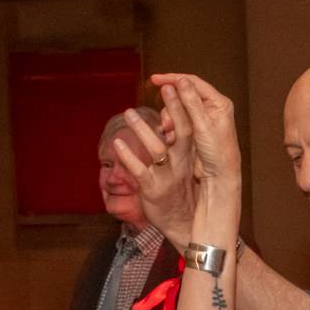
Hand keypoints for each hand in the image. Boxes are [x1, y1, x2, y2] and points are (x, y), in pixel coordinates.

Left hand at [116, 76, 240, 240]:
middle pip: (183, 133)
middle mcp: (181, 165)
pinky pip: (139, 170)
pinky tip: (117, 143)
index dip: (187, 106)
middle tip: (166, 87)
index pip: (192, 127)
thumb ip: (176, 144)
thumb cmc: (180, 191)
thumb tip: (168, 118)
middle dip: (175, 109)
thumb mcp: (183, 167)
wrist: (182, 224)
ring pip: (157, 149)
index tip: (180, 85)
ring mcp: (167, 177)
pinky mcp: (152, 190)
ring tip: (129, 112)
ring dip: (142, 129)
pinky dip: (127, 156)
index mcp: (189, 157)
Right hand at [149, 74, 240, 184]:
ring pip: (179, 108)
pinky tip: (169, 137)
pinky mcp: (195, 130)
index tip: (155, 80)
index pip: (193, 83)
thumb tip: (182, 80)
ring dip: (169, 118)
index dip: (173, 79)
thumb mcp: (203, 126)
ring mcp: (203, 119)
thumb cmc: (218, 154)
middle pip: (184, 94)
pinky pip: (178, 121)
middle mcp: (212, 108)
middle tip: (164, 119)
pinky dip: (171, 126)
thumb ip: (192, 103)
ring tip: (168, 131)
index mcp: (218, 103)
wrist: (219, 177)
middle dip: (170, 104)